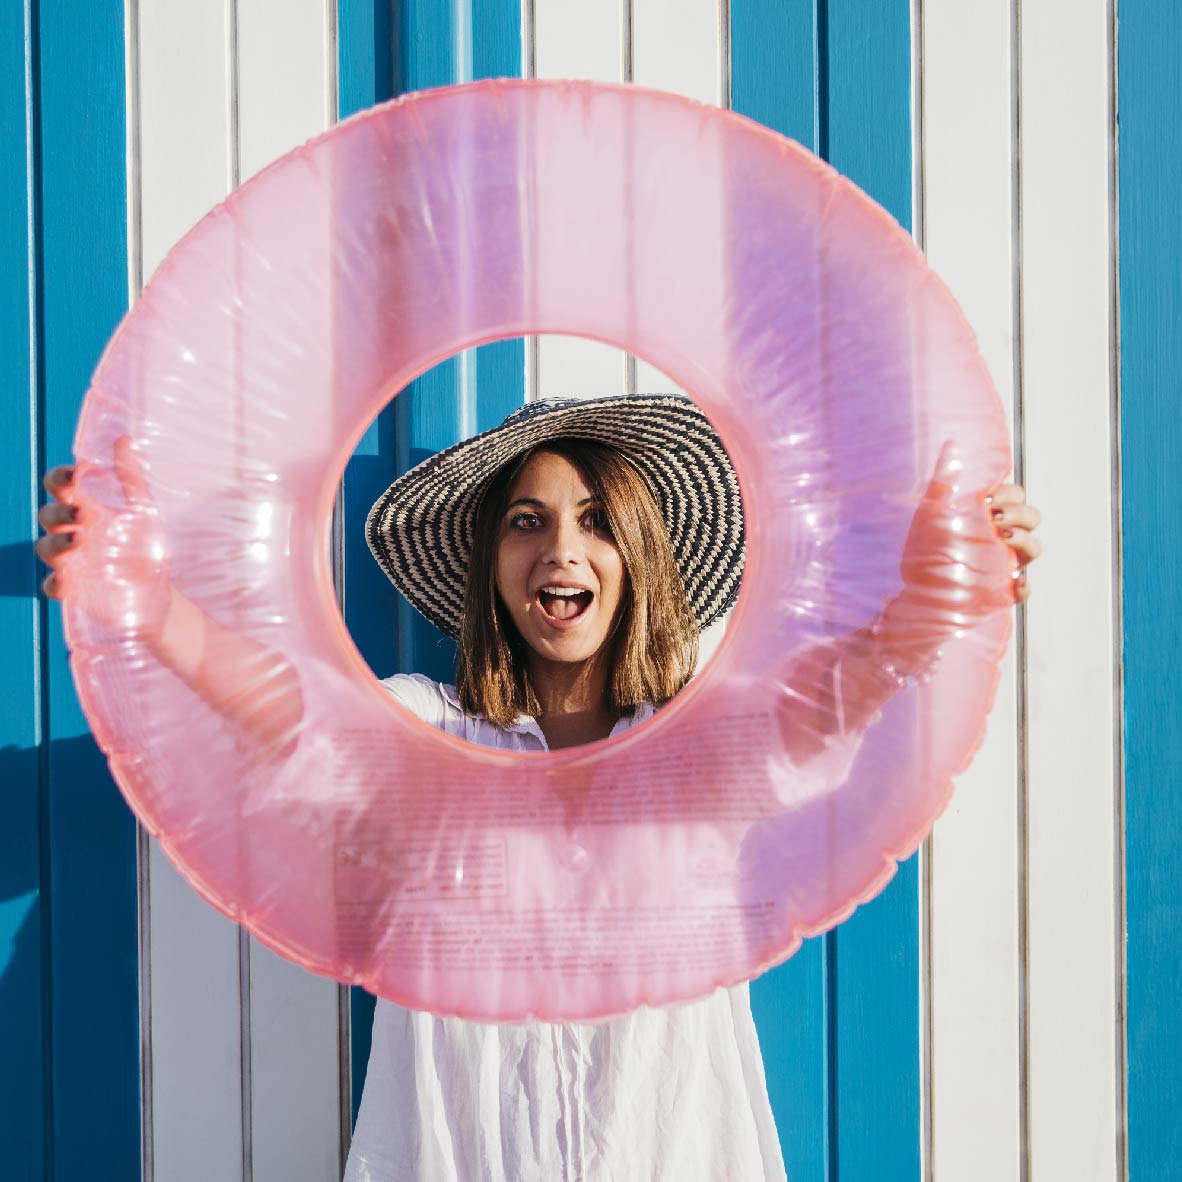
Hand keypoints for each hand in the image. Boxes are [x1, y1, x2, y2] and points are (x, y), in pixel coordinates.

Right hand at [35, 437, 173, 642]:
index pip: (61, 488)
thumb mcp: (143, 511)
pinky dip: (55, 583)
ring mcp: (71, 562)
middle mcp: (73, 533)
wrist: (160, 591)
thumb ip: (131, 478)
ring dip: (55, 542)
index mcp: (87, 509)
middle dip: (58, 511)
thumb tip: (123, 440)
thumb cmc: (146, 546)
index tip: (73, 475)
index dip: (59, 479)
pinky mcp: (75, 590)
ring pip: (46, 548)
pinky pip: (54, 586)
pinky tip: (65, 580)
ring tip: (77, 540)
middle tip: (80, 513)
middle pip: (49, 515)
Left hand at [879, 443, 1021, 669]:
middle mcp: (1004, 536)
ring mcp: (1007, 562)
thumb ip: (942, 481)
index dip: (1009, 494)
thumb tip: (951, 444)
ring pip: (1035, 547)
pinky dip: (1024, 585)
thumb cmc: (924, 548)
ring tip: (1002, 537)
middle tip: (995, 517)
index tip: (987, 498)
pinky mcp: (1004, 589)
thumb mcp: (930, 513)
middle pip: (1032, 518)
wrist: (914, 589)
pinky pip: (1025, 588)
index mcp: (991, 515)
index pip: (1016, 496)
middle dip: (1020, 514)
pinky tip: (1014, 582)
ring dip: (1026, 541)